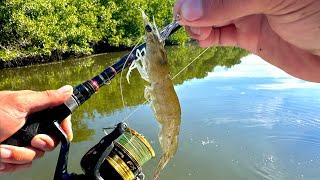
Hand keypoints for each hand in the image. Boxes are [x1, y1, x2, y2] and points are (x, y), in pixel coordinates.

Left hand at [0, 85, 72, 172]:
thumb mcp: (19, 104)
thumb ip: (46, 98)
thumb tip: (69, 89)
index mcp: (34, 111)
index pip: (59, 118)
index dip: (64, 127)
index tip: (65, 134)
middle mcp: (29, 127)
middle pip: (51, 140)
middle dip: (41, 144)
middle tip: (32, 141)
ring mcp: (20, 142)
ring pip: (36, 155)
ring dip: (19, 155)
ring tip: (3, 149)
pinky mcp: (11, 156)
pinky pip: (22, 165)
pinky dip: (10, 163)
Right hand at [174, 0, 319, 81]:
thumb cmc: (318, 14)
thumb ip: (229, 3)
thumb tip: (189, 12)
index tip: (187, 8)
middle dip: (193, 7)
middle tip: (187, 20)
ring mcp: (246, 13)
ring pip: (209, 15)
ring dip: (197, 23)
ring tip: (198, 32)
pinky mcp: (248, 35)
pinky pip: (219, 34)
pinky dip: (206, 37)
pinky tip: (203, 39)